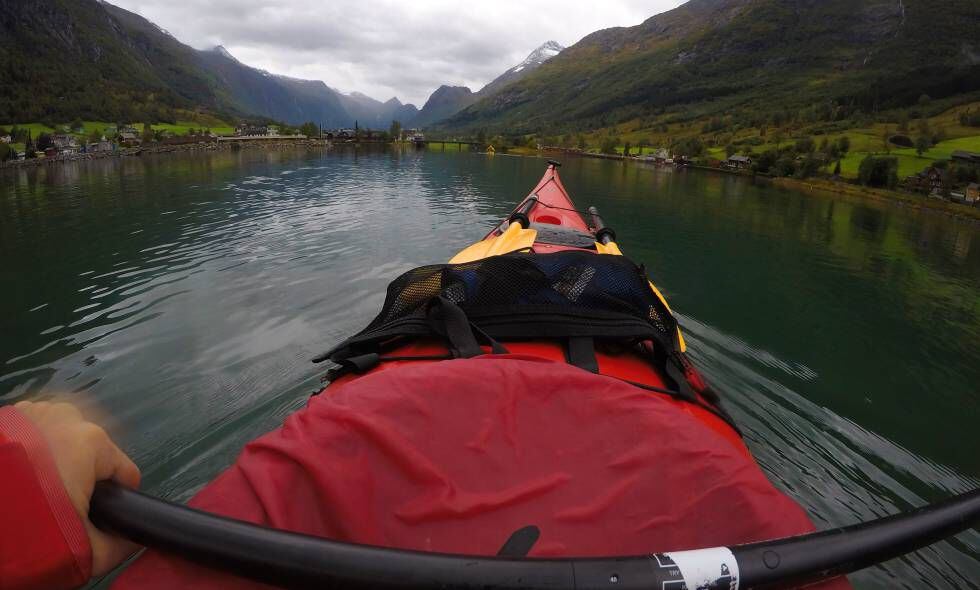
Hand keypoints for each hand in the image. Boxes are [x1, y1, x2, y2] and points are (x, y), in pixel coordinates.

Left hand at [14, 400, 141, 576]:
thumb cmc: (31, 533)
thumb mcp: (86, 553)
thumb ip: (123, 544)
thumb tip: (135, 538)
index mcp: (94, 442)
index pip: (124, 473)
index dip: (114, 502)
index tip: (92, 520)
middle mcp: (67, 417)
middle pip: (93, 450)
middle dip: (83, 476)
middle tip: (59, 509)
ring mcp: (32, 413)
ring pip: (62, 436)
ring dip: (56, 460)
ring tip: (37, 493)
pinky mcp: (5, 419)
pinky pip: (32, 432)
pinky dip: (30, 452)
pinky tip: (19, 478)